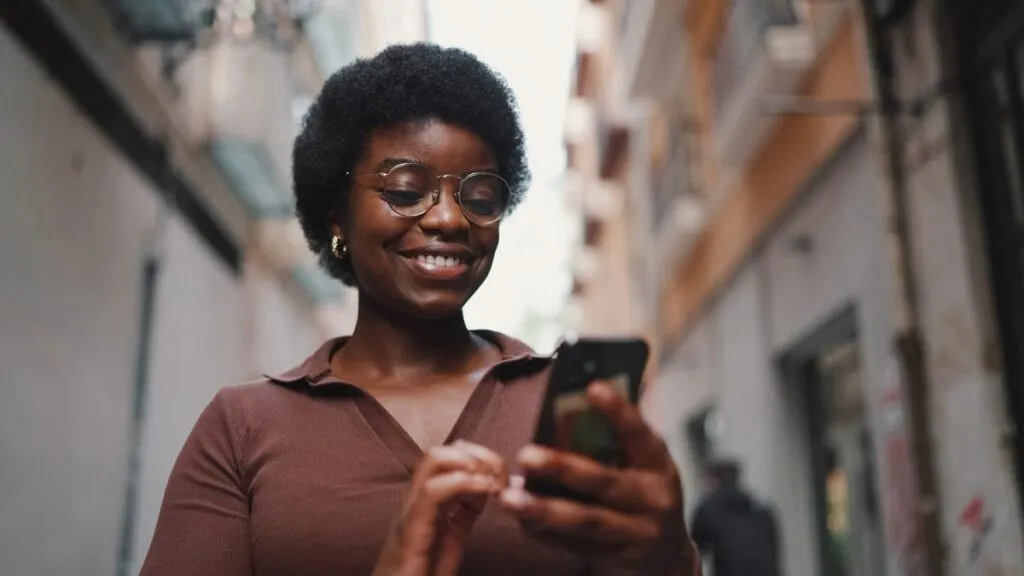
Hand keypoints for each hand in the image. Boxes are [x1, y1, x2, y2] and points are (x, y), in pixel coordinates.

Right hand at [373, 440, 507, 575]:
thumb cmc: (420, 575)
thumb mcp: (451, 543)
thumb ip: (466, 516)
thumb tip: (497, 496)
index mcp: (429, 505)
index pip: (451, 461)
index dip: (481, 459)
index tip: (505, 478)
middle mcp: (418, 503)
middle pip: (442, 453)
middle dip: (477, 454)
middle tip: (500, 478)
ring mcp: (412, 513)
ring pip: (433, 461)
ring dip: (469, 462)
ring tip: (492, 483)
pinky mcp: (411, 531)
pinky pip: (432, 492)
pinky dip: (461, 482)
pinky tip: (483, 491)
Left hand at [499, 381, 695, 573]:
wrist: (668, 554)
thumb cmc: (644, 490)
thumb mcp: (644, 464)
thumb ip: (615, 441)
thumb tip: (564, 409)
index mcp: (658, 464)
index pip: (640, 434)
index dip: (619, 412)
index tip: (593, 388)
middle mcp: (653, 498)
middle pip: (604, 483)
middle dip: (563, 469)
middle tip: (526, 455)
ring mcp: (638, 532)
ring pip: (587, 521)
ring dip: (545, 509)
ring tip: (510, 498)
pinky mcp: (619, 558)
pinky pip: (576, 546)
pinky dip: (546, 534)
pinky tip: (522, 521)